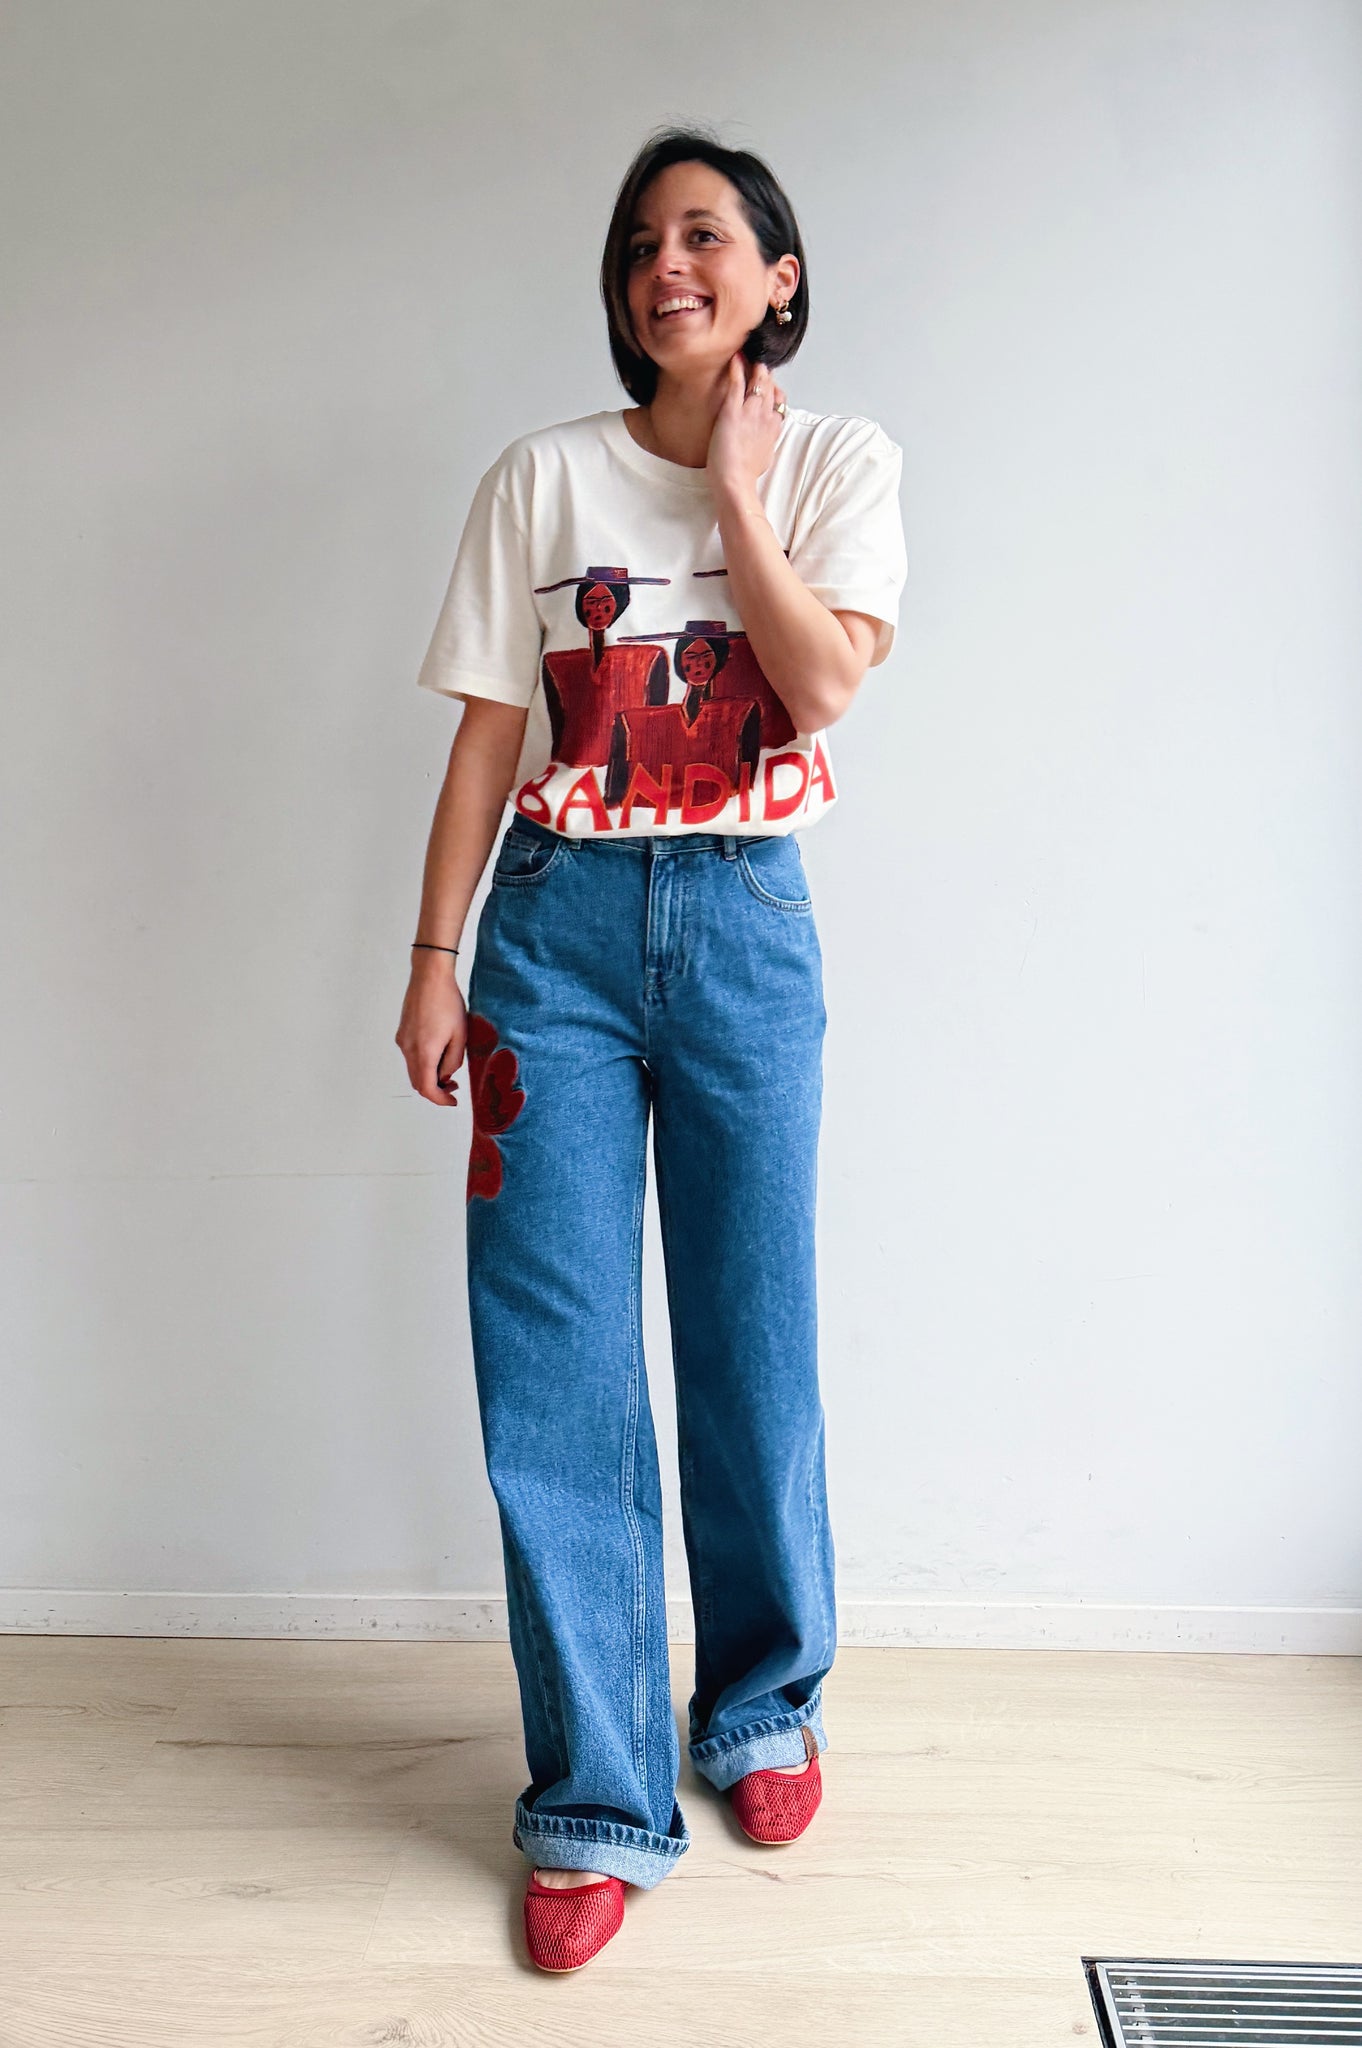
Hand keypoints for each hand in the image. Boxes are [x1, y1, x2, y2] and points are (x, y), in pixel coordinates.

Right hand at [395, 958, 467, 1107]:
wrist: (430, 977)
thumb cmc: (448, 1002)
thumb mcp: (460, 1035)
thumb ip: (453, 1061)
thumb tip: (446, 1075)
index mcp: (424, 1052)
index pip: (427, 1088)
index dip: (440, 1100)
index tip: (452, 1101)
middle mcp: (409, 1049)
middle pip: (417, 1082)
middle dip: (435, 1089)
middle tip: (453, 1086)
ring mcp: (403, 1041)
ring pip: (413, 1069)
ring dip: (429, 1075)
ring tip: (448, 1068)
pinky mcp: (402, 1033)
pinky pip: (411, 1056)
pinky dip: (423, 1063)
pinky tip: (438, 1052)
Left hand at [707, 353, 786, 497]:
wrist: (735, 483)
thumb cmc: (746, 475)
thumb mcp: (765, 457)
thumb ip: (767, 442)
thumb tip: (766, 439)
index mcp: (774, 427)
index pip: (778, 401)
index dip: (772, 391)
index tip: (767, 386)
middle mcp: (766, 416)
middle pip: (771, 387)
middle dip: (765, 374)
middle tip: (757, 363)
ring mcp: (751, 412)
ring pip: (758, 381)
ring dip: (754, 367)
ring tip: (748, 356)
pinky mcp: (733, 411)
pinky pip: (738, 383)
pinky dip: (737, 367)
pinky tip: (735, 357)